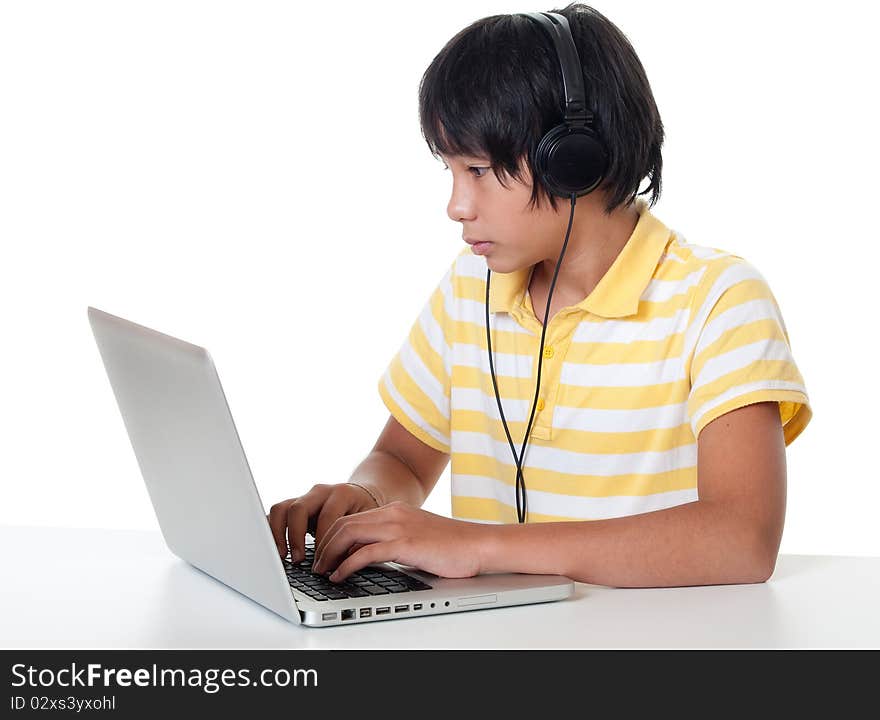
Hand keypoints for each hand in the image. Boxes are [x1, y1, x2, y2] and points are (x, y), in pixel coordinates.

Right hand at [267, 483, 379, 560]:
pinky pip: (277, 514)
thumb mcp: (367, 523)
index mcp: (342, 493)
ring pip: (282, 509)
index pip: (327, 518)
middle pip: (298, 509)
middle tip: (299, 560)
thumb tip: (343, 567)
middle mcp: (320, 492)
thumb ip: (357, 540)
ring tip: (283, 555)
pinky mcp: (294, 504)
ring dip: (279, 534)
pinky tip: (277, 549)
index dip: (323, 543)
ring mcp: (305, 497)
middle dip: (296, 537)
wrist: (361, 495)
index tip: (323, 564)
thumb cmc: (365, 512)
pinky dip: (273, 530)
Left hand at [311, 501, 485, 581]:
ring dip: (330, 554)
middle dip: (324, 545)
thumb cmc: (453, 546)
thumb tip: (370, 558)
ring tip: (322, 571)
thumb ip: (393, 541)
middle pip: (343, 523)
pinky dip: (346, 565)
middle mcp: (393, 513)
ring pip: (348, 533)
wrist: (479, 544)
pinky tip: (340, 576)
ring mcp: (398, 526)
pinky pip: (365, 553)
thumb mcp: (416, 537)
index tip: (323, 553)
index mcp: (394, 510)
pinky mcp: (404, 543)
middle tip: (316, 565)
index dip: (331, 536)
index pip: (351, 518)